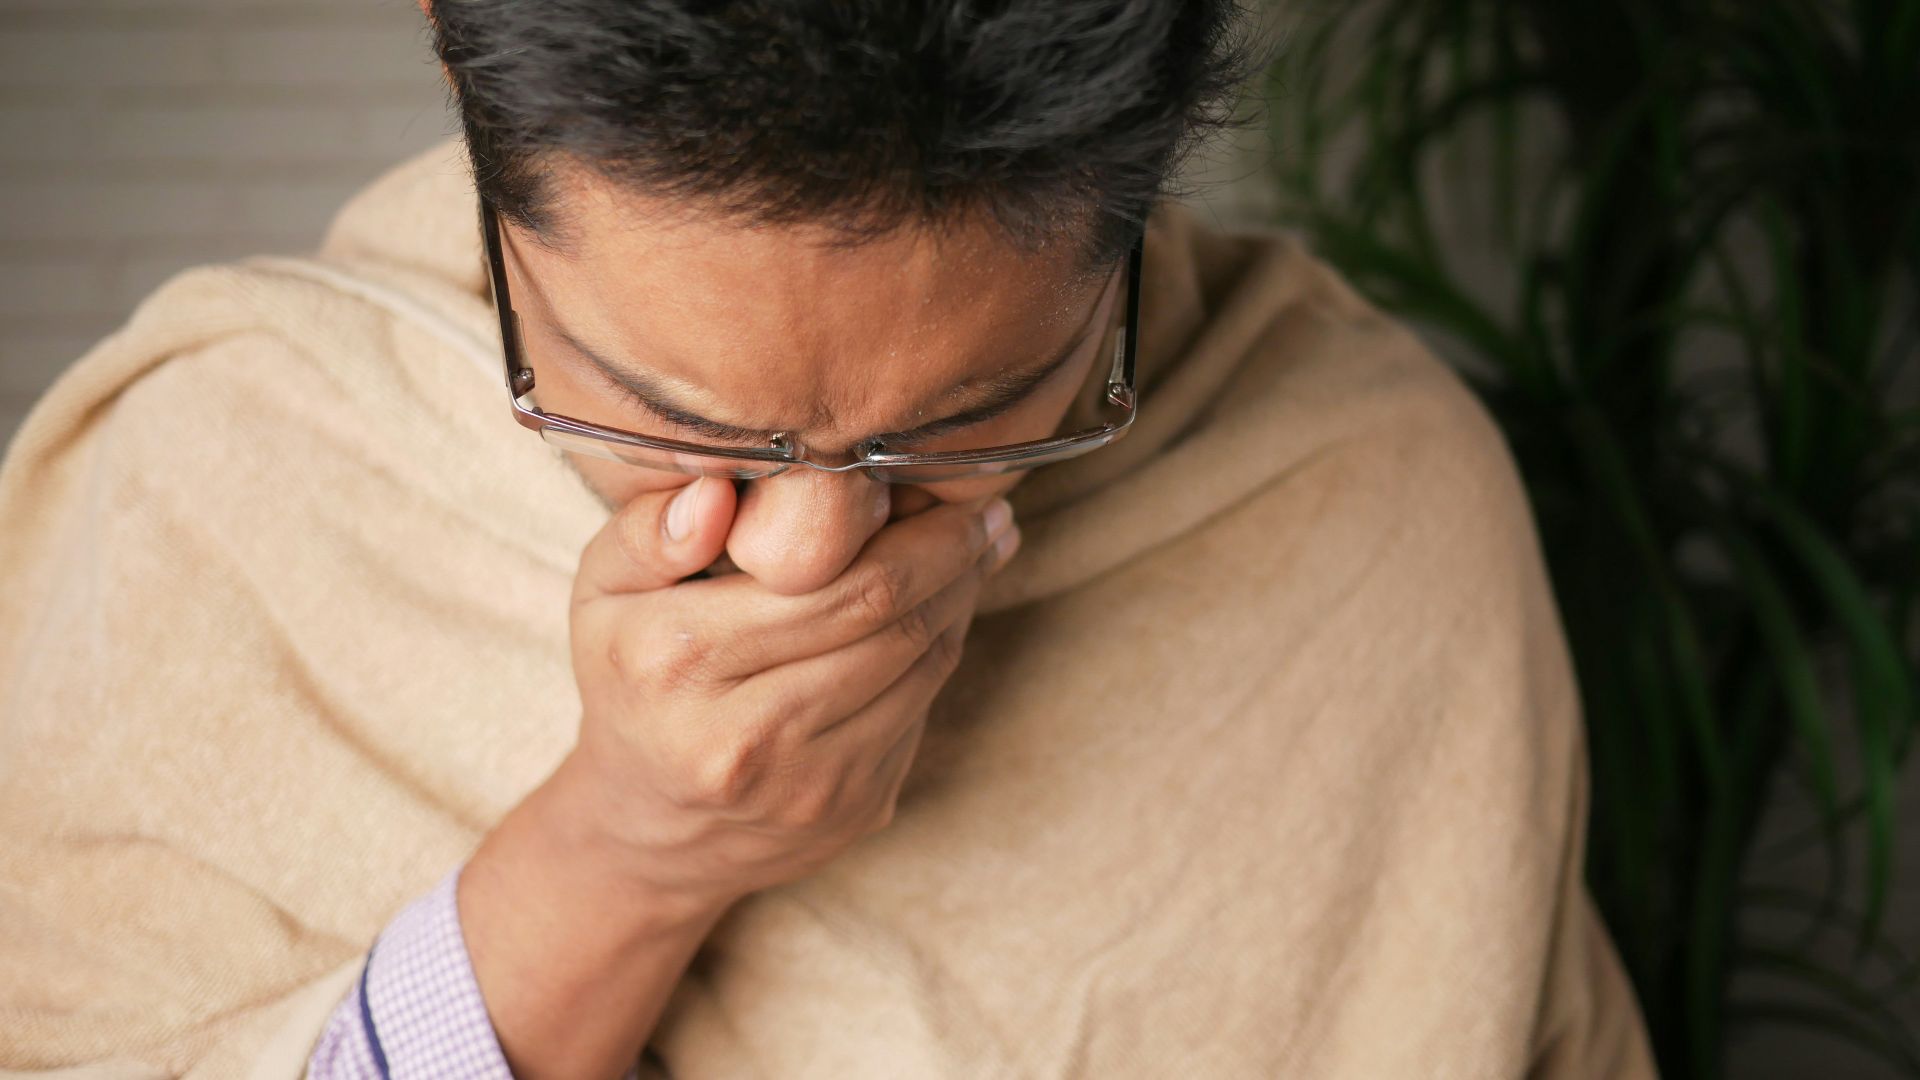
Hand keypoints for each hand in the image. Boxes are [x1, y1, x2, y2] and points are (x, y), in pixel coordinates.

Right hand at [560, 476, 1019, 916]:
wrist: (647, 828)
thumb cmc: (633, 680)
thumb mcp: (602, 594)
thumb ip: (648, 532)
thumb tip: (719, 491)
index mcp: (680, 660)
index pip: (833, 583)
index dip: (909, 531)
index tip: (940, 482)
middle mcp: (744, 733)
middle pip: (889, 621)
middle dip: (952, 556)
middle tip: (984, 510)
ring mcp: (807, 783)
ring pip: (921, 665)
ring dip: (962, 598)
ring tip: (979, 547)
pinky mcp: (852, 809)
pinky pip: (923, 708)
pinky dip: (944, 648)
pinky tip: (949, 607)